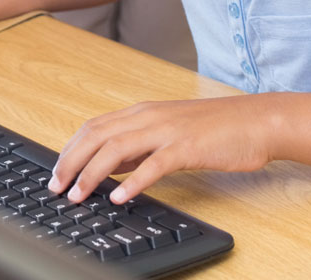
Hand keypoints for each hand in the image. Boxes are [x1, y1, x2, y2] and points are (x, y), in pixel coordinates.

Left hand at [49, 96, 274, 203]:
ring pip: (117, 148)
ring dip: (92, 173)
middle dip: (71, 161)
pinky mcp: (186, 148)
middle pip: (97, 135)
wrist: (255, 121)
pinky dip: (133, 181)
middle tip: (55, 186)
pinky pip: (153, 165)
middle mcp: (148, 117)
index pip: (94, 127)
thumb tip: (110, 167)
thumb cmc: (215, 130)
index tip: (56, 171)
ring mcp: (166, 131)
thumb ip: (138, 146)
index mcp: (142, 112)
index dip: (70, 149)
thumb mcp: (168, 133)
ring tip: (78, 195)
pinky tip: (119, 197)